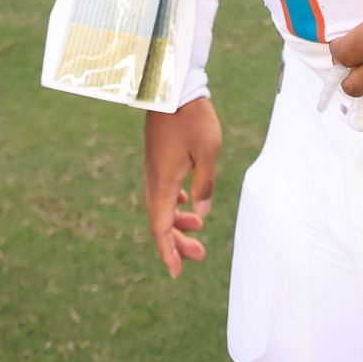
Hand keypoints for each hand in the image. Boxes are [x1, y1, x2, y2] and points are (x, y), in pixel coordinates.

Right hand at [143, 98, 220, 278]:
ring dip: (177, 222)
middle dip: (177, 242)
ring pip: (162, 206)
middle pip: (161, 221)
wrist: (171, 88)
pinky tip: (187, 203)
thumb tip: (200, 214)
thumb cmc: (192, 118)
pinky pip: (163, 190)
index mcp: (164, 182)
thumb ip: (205, 185)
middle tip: (200, 254)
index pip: (161, 227)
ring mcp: (154, 169)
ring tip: (199, 230)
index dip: (168, 252)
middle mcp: (154, 179)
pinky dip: (174, 204)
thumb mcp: (208, 152)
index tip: (176, 273)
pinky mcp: (158, 159)